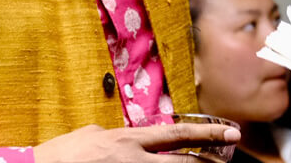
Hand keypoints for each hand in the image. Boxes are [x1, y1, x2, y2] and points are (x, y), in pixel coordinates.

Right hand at [32, 123, 241, 162]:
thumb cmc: (58, 155)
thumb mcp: (89, 134)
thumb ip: (113, 135)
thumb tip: (124, 137)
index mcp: (127, 139)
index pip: (177, 134)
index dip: (208, 134)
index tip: (231, 132)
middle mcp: (134, 159)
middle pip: (183, 162)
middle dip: (211, 161)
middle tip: (232, 152)